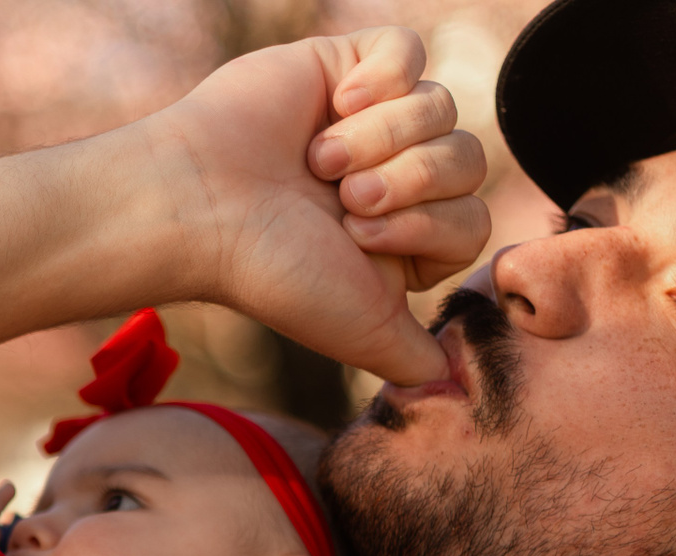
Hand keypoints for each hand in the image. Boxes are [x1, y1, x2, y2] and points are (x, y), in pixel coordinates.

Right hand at [139, 27, 488, 383]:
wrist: (203, 208)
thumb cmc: (273, 273)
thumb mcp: (362, 334)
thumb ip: (415, 362)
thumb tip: (452, 385)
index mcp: (403, 237)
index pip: (471, 218)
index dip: (425, 225)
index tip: (356, 238)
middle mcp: (394, 176)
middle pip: (465, 161)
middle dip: (407, 182)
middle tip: (342, 200)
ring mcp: (373, 118)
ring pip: (441, 107)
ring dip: (380, 138)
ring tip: (321, 161)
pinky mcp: (347, 65)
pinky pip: (408, 49)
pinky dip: (381, 79)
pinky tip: (334, 105)